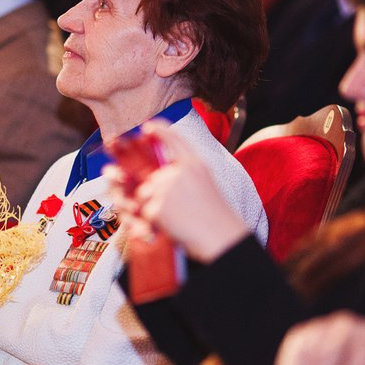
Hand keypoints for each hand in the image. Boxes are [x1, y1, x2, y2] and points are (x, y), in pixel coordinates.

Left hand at [104, 120, 250, 262]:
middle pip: (152, 176)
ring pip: (144, 194)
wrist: (219, 237)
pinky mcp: (156, 207)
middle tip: (178, 208)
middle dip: (156, 193)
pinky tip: (173, 224)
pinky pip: (145, 212)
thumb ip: (185, 170)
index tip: (147, 127)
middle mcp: (178, 172)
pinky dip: (154, 221)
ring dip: (154, 206)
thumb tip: (161, 170)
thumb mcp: (205, 181)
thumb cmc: (214, 214)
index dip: (158, 129)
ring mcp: (165, 189)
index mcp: (194, 164)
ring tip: (177, 216)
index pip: (173, 137)